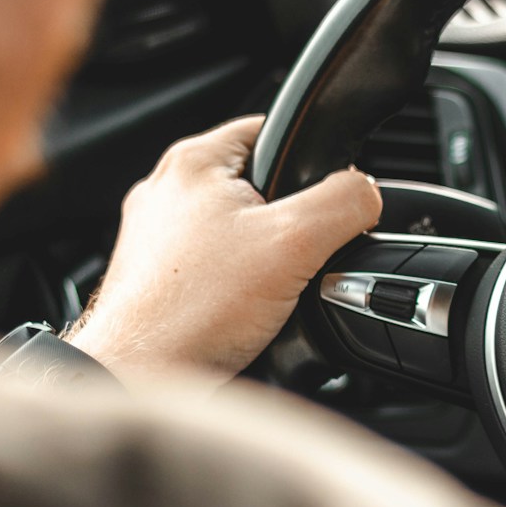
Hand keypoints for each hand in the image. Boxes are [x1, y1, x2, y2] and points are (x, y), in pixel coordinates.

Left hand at [65, 116, 381, 390]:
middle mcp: (165, 192)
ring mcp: (154, 237)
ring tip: (266, 288)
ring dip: (261, 257)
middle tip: (297, 255)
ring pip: (235, 230)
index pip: (270, 129)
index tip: (325, 198)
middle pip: (257, 186)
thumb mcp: (294, 243)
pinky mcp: (153, 277)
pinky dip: (233, 286)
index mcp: (193, 161)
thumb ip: (343, 203)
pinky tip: (241, 311)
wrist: (139, 377)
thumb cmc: (192, 311)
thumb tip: (366, 192)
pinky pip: (213, 267)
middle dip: (287, 221)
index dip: (310, 160)